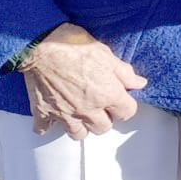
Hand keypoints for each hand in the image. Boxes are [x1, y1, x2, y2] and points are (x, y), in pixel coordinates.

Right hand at [20, 24, 147, 139]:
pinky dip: (49, 124)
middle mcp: (87, 109)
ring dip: (81, 125)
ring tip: (80, 110)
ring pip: (78, 134)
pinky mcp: (43, 113)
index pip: (127, 113)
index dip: (126, 105)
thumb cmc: (75, 45)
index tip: (121, 98)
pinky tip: (53, 111)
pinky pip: (45, 129)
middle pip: (103, 128)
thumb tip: (139, 83)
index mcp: (107, 94)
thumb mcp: (106, 53)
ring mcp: (64, 114)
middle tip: (100, 104)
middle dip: (104, 118)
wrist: (41, 45)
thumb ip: (124, 73)